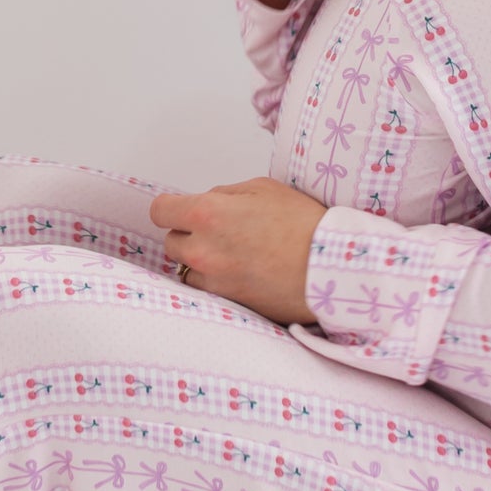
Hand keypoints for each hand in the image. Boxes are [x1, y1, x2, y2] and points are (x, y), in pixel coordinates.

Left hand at [149, 177, 325, 327]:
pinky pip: (206, 289)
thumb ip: (225, 195)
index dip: (172, 209)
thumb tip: (209, 203)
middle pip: (172, 242)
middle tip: (221, 232)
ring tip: (235, 255)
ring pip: (187, 268)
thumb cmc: (303, 224)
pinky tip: (241, 273)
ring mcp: (212, 280)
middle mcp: (202, 249)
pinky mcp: (227, 303)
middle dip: (190, 235)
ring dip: (202, 261)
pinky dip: (216, 282)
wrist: (330, 267)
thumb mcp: (263, 188)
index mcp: (208, 213)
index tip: (182, 211)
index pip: (160, 211)